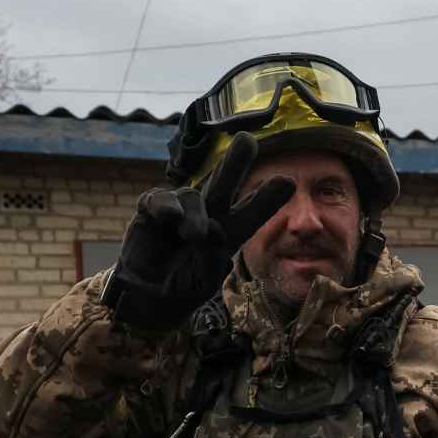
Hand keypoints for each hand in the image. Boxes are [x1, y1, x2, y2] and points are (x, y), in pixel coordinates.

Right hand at [106, 132, 295, 328]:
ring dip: (195, 215)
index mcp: (228, 233)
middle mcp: (207, 216)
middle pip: (225, 184)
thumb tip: (211, 230)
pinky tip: (169, 218)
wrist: (148, 297)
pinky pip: (161, 199)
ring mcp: (179, 210)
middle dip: (236, 162)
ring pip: (193, 196)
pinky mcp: (152, 210)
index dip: (267, 198)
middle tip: (246, 140)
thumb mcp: (204, 282)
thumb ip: (212, 259)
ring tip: (192, 236)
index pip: (251, 212)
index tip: (289, 182)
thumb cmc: (182, 287)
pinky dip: (166, 206)